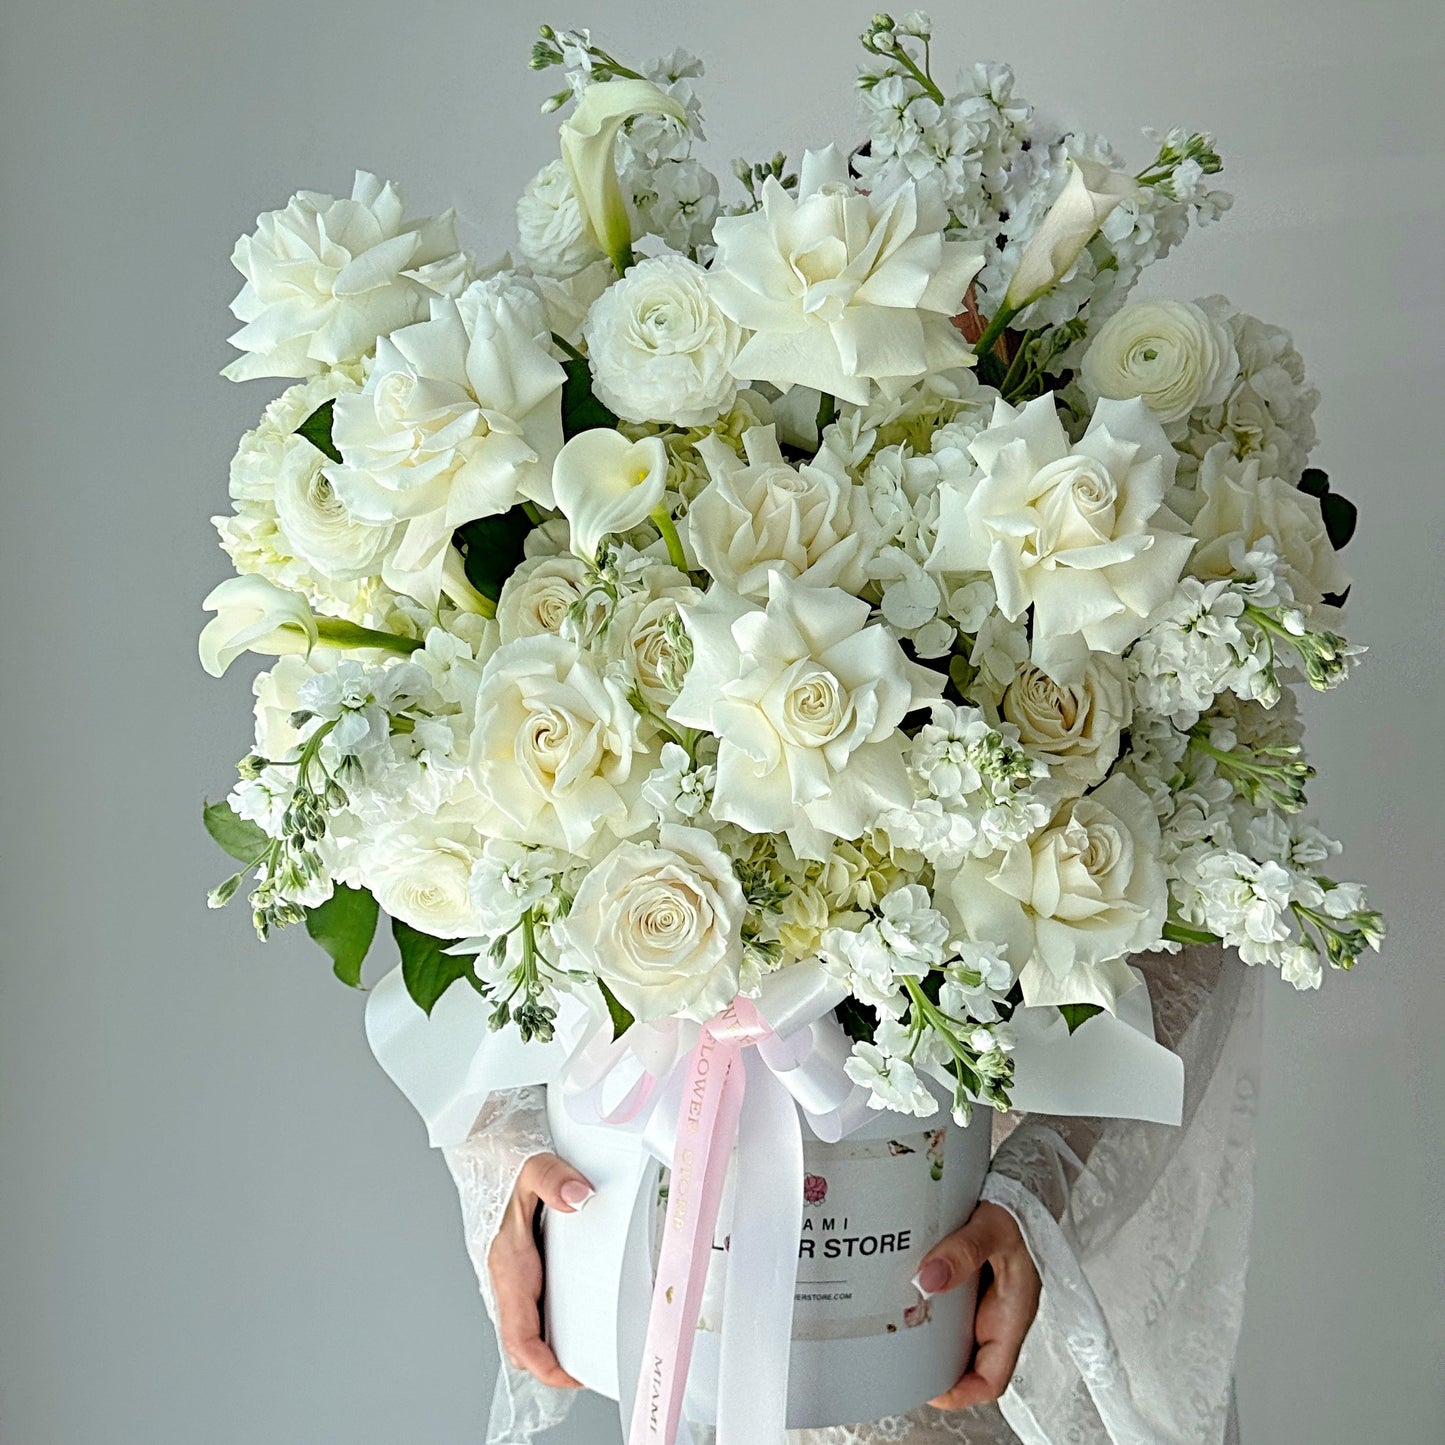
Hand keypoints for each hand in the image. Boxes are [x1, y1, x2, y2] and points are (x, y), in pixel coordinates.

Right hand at [486, 1151, 595, 1388]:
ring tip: (588, 1348)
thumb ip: (552, 1179)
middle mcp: (508, 1275)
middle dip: (551, 1363)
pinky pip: (533, 1303)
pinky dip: (552, 1318)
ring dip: (551, 1343)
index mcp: (509, 1265)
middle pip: (524, 1341)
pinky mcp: (520, 1263)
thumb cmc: (502, 1163)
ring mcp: (513, 1272)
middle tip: (587, 1369)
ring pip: (527, 1325)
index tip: (572, 1375)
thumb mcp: (530, 1167)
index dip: (544, 1364)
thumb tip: (579, 1197)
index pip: (520, 1335)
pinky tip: (577, 1310)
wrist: (483, 1150)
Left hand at [915, 1200, 1041, 1410]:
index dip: (961, 1392)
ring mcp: (983, 1300)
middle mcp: (996, 1316)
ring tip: (892, 1323)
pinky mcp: (969, 1281)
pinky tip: (904, 1290)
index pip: (991, 1379)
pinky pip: (947, 1305)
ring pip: (953, 1335)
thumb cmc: (1022, 1210)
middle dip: (933, 1366)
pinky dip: (927, 1303)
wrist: (1025, 1186)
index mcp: (1011, 1317)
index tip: (927, 1388)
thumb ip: (964, 1252)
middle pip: (965, 1363)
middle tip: (896, 1354)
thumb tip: (927, 1280)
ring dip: (926, 1334)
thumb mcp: (994, 1228)